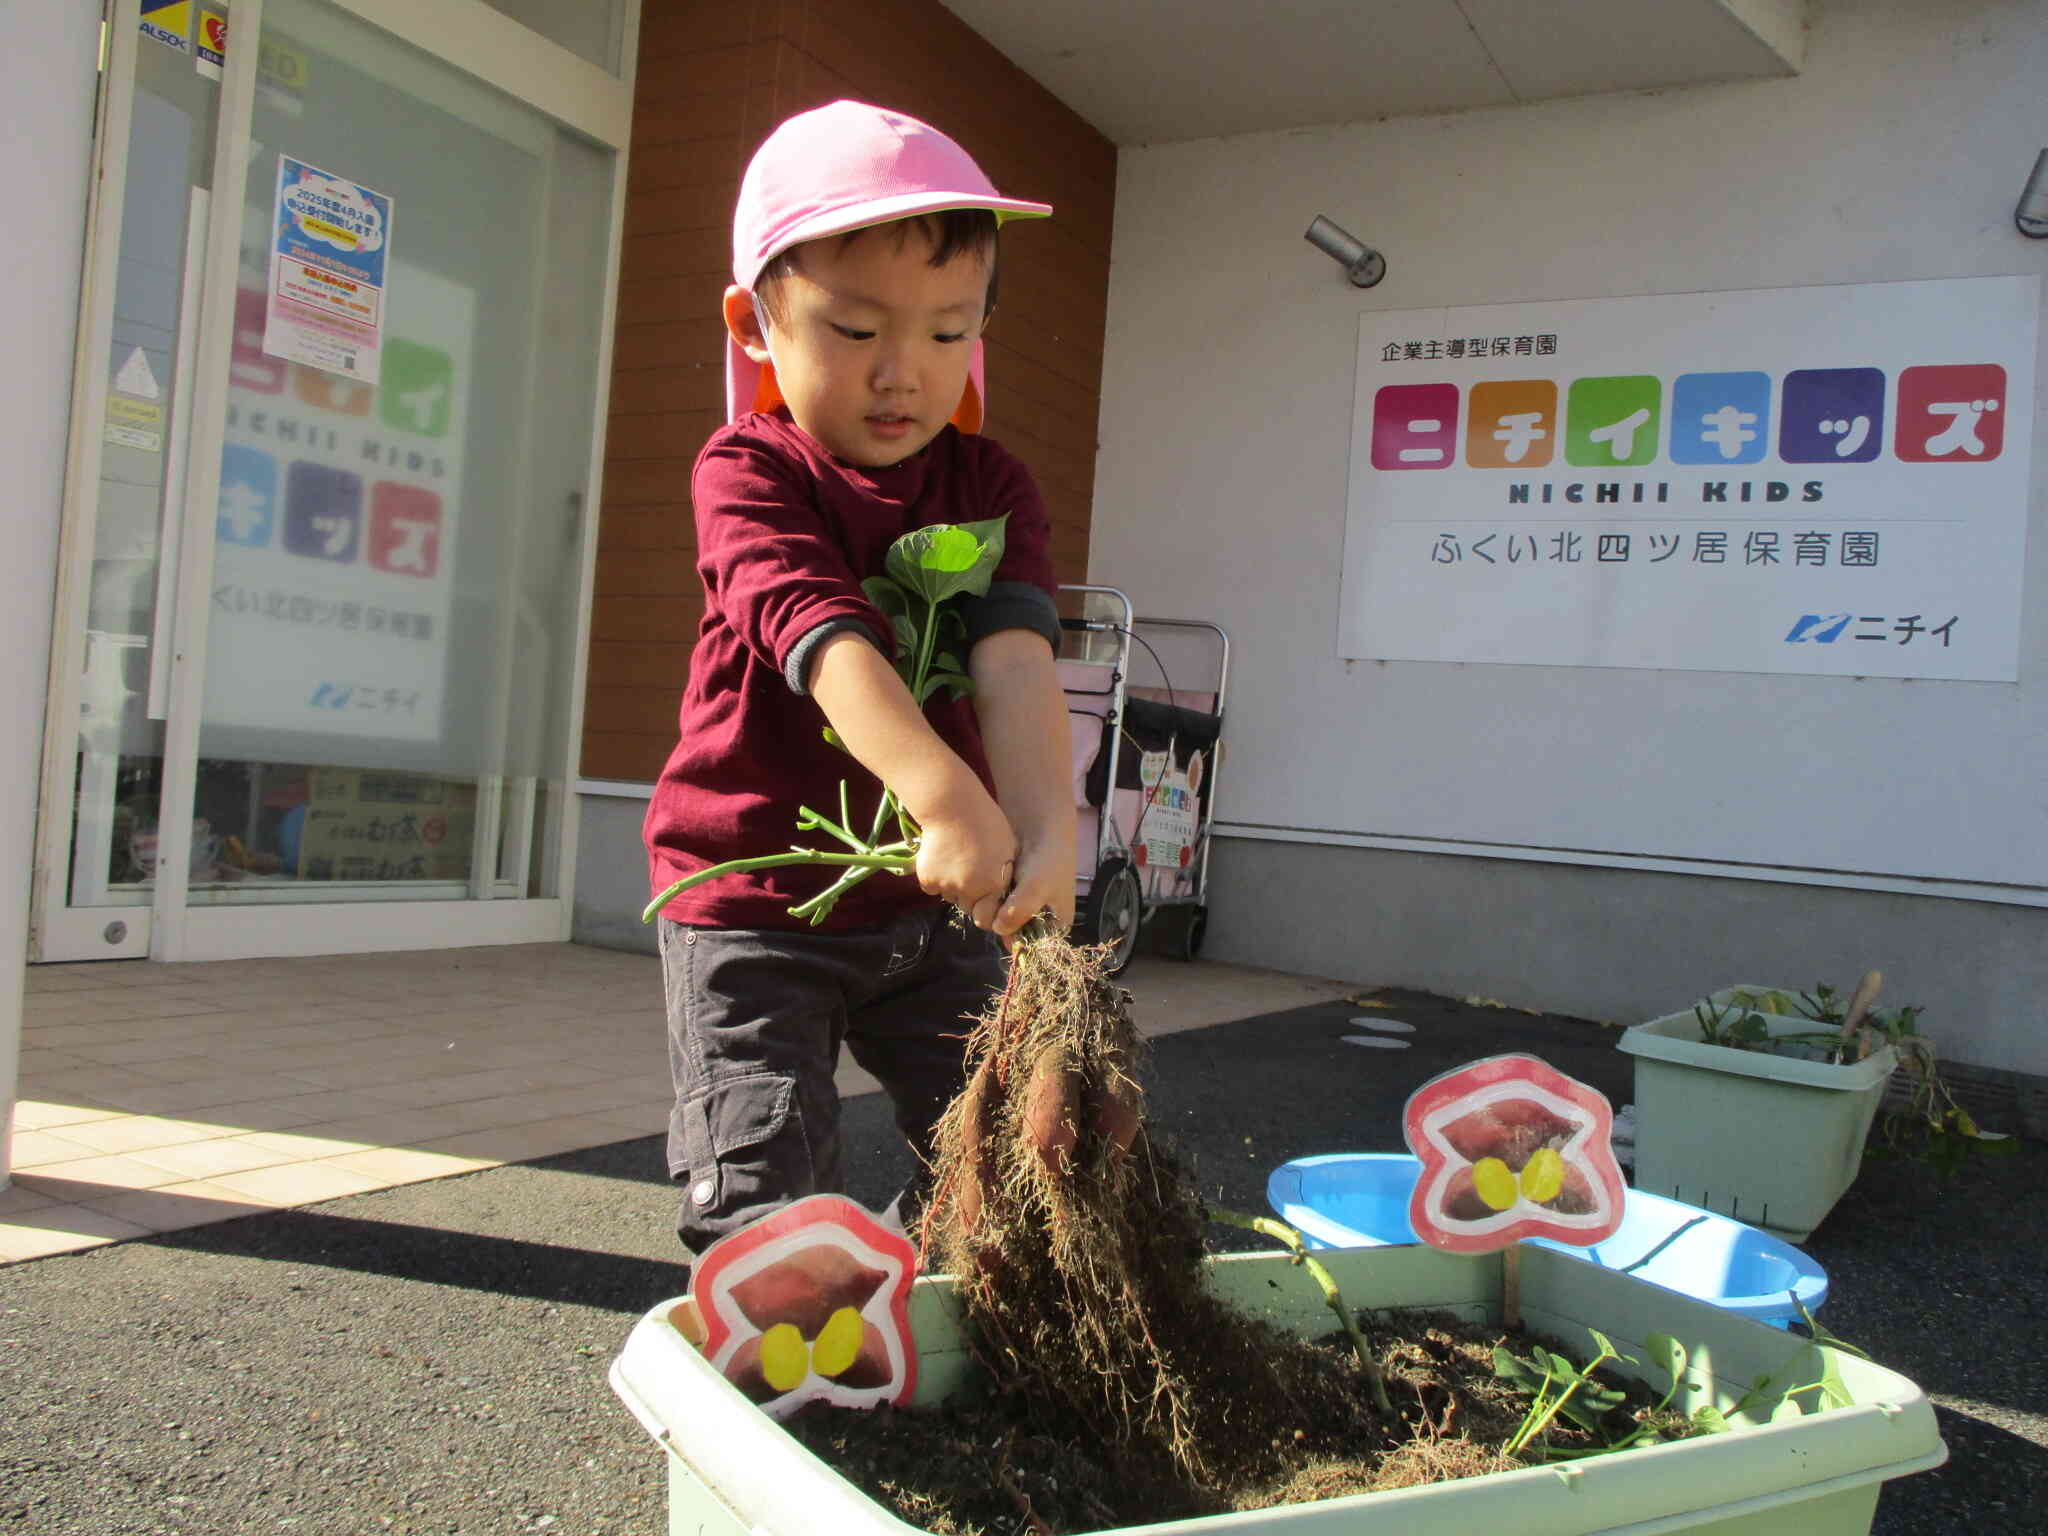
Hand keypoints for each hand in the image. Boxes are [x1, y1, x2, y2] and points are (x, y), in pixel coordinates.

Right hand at [913, 787, 1017, 929]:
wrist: (954, 806)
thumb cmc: (987, 822)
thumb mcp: (1007, 850)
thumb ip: (1004, 877)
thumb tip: (1002, 896)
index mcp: (994, 885)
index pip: (987, 916)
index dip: (986, 908)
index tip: (984, 899)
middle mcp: (971, 890)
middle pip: (967, 907)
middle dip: (969, 896)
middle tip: (969, 872)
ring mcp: (948, 886)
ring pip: (950, 896)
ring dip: (952, 886)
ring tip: (956, 859)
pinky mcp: (928, 879)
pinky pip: (932, 887)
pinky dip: (934, 877)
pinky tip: (941, 857)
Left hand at [990, 836, 1074, 941]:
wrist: (1040, 829)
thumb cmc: (1047, 861)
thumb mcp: (1036, 889)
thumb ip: (1018, 913)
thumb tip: (997, 928)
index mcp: (1057, 926)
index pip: (1036, 950)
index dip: (1019, 943)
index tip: (1006, 926)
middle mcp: (1041, 921)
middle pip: (1016, 937)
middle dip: (1005, 924)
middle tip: (1000, 904)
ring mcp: (1024, 909)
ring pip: (1003, 922)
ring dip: (996, 911)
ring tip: (996, 893)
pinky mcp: (1010, 897)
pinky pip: (997, 908)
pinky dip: (992, 901)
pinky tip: (990, 889)